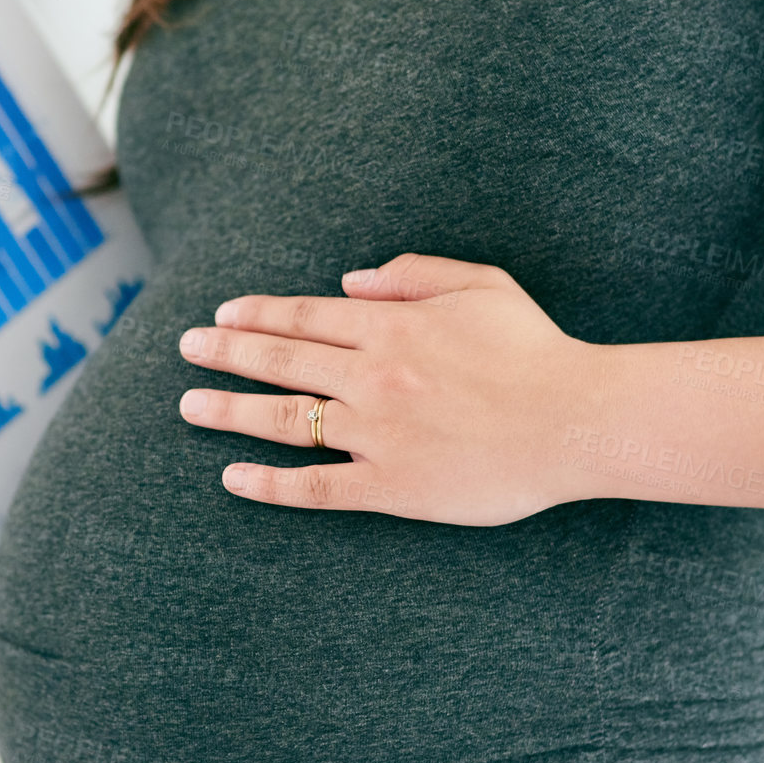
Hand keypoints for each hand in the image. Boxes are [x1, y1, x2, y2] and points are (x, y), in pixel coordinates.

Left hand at [176, 253, 602, 524]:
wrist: (577, 421)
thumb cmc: (536, 350)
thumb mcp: (481, 285)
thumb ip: (412, 275)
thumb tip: (350, 282)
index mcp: (392, 326)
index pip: (304, 317)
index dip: (256, 315)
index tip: (222, 316)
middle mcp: (373, 377)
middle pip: (280, 361)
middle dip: (225, 352)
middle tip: (186, 349)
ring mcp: (377, 434)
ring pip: (286, 419)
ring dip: (230, 410)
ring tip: (189, 405)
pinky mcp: (392, 487)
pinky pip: (317, 487)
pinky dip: (270, 484)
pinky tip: (234, 477)